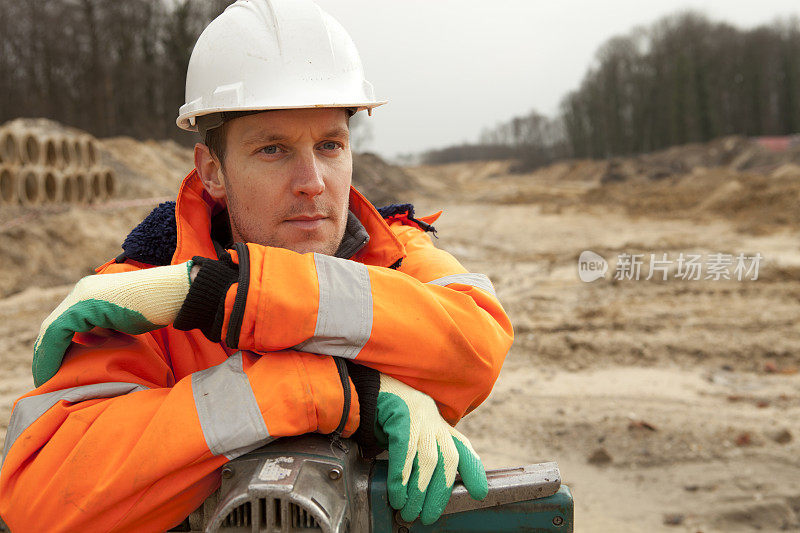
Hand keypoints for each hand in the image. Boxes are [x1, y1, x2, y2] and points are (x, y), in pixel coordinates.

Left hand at [32, 261, 193, 385]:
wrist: (176, 293)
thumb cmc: (161, 308)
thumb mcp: (127, 320)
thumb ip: (108, 328)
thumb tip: (96, 346)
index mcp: (92, 293)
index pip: (64, 323)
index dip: (55, 348)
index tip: (56, 371)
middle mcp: (83, 290)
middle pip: (54, 326)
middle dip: (48, 354)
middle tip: (47, 378)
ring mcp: (83, 295)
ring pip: (51, 329)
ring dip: (47, 356)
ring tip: (49, 378)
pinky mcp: (86, 303)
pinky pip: (58, 331)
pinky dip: (52, 353)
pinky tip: (54, 370)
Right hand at [375, 374, 487, 524]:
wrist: (365, 388)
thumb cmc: (385, 416)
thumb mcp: (410, 435)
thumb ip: (419, 456)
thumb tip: (420, 493)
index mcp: (438, 425)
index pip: (462, 447)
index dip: (472, 470)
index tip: (479, 493)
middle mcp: (434, 419)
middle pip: (448, 458)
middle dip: (441, 491)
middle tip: (428, 516)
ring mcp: (420, 416)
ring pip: (428, 459)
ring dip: (419, 490)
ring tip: (408, 511)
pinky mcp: (401, 414)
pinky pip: (405, 450)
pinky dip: (401, 475)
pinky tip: (396, 493)